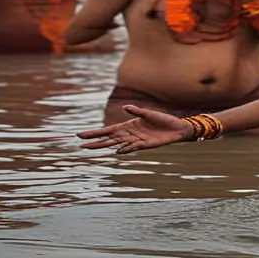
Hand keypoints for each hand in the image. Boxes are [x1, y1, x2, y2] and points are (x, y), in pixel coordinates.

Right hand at [77, 105, 195, 153]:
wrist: (177, 128)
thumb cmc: (163, 119)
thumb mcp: (148, 114)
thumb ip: (137, 111)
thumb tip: (125, 107)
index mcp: (127, 126)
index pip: (107, 130)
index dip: (95, 133)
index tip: (80, 134)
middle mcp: (129, 134)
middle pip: (108, 139)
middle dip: (95, 142)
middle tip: (81, 145)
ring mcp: (136, 140)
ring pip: (117, 144)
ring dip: (105, 146)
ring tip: (92, 148)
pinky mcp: (145, 145)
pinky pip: (133, 147)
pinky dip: (126, 148)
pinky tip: (118, 150)